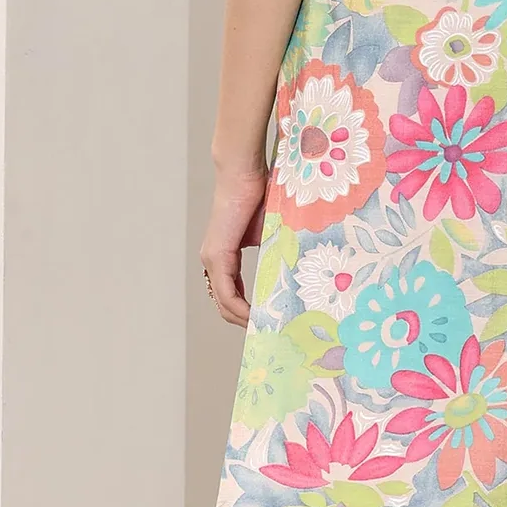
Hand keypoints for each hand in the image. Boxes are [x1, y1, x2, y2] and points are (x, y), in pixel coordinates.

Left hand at [200, 162, 269, 326]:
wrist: (243, 173)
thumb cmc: (259, 195)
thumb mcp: (271, 232)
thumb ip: (275, 253)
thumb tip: (295, 272)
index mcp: (224, 256)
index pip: (233, 293)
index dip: (247, 311)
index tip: (268, 322)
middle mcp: (213, 261)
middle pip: (225, 305)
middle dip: (246, 323)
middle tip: (270, 334)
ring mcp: (212, 260)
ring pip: (224, 303)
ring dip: (244, 320)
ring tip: (267, 330)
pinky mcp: (217, 256)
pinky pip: (227, 293)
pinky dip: (241, 308)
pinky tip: (256, 317)